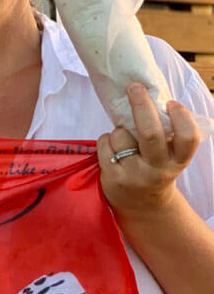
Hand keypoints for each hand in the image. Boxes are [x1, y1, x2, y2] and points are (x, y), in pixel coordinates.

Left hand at [97, 83, 199, 222]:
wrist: (142, 205)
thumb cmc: (156, 169)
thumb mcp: (169, 157)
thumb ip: (166, 136)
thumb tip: (150, 98)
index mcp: (177, 161)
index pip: (188, 139)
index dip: (182, 118)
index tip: (171, 103)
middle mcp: (157, 169)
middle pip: (150, 133)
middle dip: (141, 106)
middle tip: (134, 87)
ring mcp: (134, 175)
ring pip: (120, 135)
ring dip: (119, 129)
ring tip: (124, 139)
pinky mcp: (112, 177)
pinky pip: (104, 144)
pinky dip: (107, 139)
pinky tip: (113, 149)